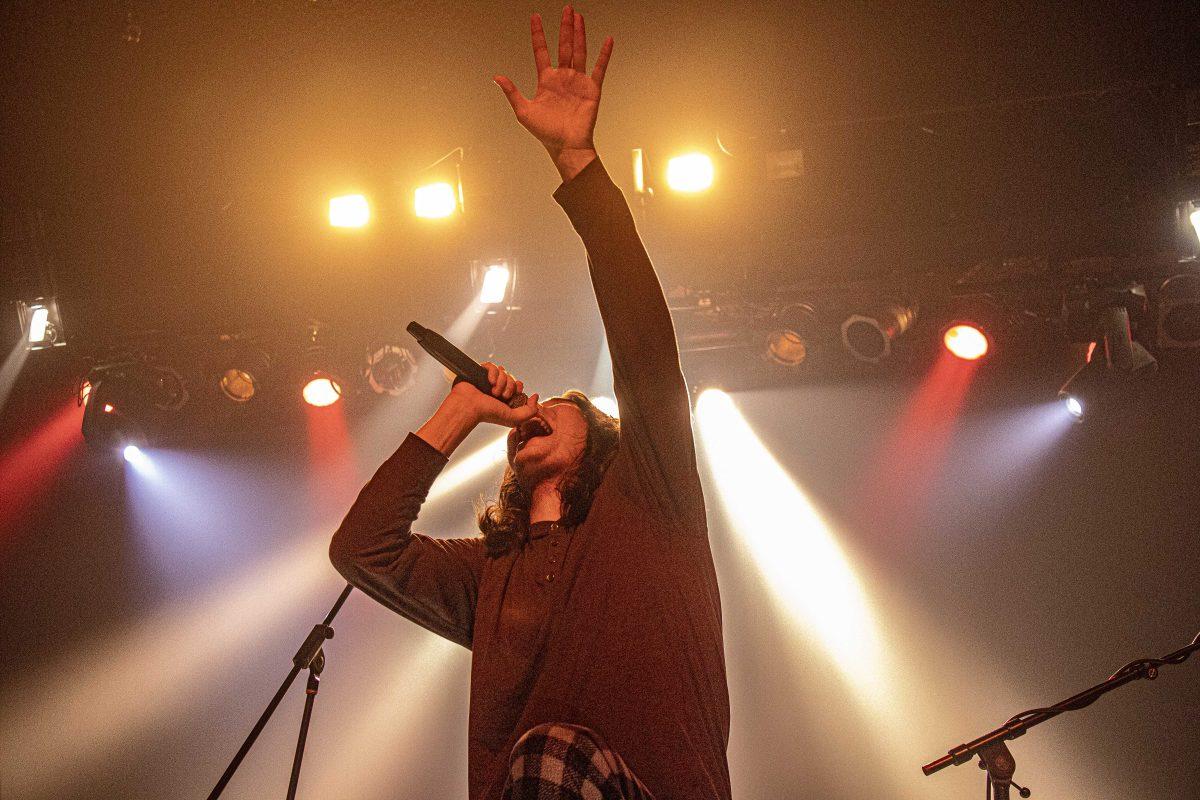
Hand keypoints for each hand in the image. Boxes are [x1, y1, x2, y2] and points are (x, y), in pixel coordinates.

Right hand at [450, 361, 538, 427]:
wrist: (469, 407)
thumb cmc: (488, 413)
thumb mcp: (514, 418)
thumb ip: (530, 412)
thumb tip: (535, 396)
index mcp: (504, 398)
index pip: (517, 385)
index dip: (518, 386)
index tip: (517, 391)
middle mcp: (497, 388)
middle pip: (511, 378)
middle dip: (510, 386)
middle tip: (503, 396)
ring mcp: (488, 380)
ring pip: (503, 371)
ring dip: (501, 381)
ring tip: (493, 391)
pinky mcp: (479, 372)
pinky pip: (491, 365)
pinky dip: (493, 372)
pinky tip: (489, 381)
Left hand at [494, 6, 612, 180]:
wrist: (566, 146)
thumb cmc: (546, 133)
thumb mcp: (523, 111)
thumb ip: (512, 92)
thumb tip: (497, 77)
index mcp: (546, 81)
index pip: (541, 51)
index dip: (538, 34)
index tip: (536, 18)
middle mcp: (562, 78)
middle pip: (563, 46)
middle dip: (564, 27)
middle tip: (566, 9)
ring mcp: (578, 81)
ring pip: (579, 51)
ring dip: (579, 34)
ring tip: (579, 17)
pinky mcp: (591, 89)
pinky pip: (599, 68)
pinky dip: (604, 54)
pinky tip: (607, 41)